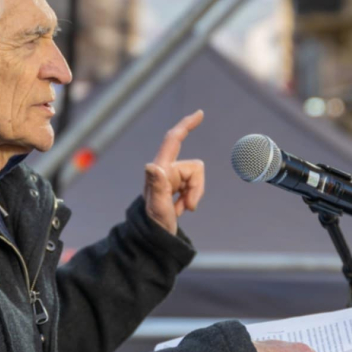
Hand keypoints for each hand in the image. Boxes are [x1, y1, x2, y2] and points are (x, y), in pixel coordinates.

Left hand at [143, 110, 205, 235]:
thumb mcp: (157, 206)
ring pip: (197, 179)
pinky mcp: (177, 188)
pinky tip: (179, 210)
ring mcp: (171, 179)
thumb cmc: (154, 224)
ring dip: (193, 196)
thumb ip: (156, 186)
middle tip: (186, 208)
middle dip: (197, 188)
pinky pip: (195, 188)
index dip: (186, 125)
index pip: (173, 140)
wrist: (154, 238)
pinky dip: (191, 200)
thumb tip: (151, 166)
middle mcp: (166, 171)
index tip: (199, 113)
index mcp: (160, 169)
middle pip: (195, 168)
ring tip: (180, 210)